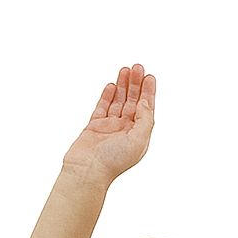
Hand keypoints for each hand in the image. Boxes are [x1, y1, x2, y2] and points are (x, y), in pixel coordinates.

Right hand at [61, 64, 155, 185]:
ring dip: (123, 86)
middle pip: (133, 102)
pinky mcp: (94, 126)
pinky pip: (102, 107)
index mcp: (139, 135)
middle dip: (136, 84)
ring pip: (118, 101)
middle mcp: (126, 130)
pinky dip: (107, 95)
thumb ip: (145, 120)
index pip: (146, 109)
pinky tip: (113, 85)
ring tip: (126, 69)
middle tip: (137, 66)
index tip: (149, 77)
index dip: (148, 92)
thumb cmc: (113, 161)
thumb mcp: (138, 140)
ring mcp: (109, 127)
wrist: (87, 171)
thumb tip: (146, 103)